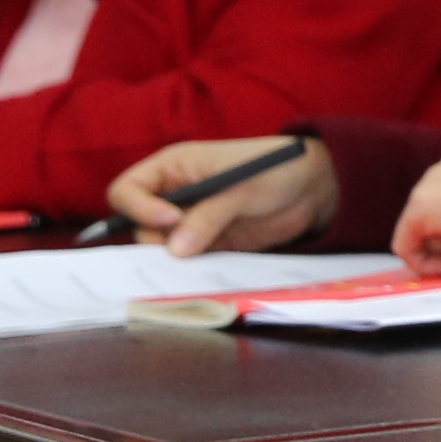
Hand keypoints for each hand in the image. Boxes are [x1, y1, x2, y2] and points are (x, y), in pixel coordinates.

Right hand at [110, 136, 339, 256]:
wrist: (312, 187)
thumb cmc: (274, 169)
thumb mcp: (241, 188)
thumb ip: (209, 215)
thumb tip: (176, 249)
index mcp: (172, 168)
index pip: (128, 189)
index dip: (138, 207)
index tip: (170, 220)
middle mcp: (173, 196)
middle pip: (137, 224)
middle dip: (154, 239)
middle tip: (185, 248)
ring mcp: (188, 222)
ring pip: (159, 247)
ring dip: (171, 259)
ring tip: (199, 261)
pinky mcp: (207, 245)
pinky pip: (186, 262)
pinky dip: (190, 270)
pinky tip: (206, 273)